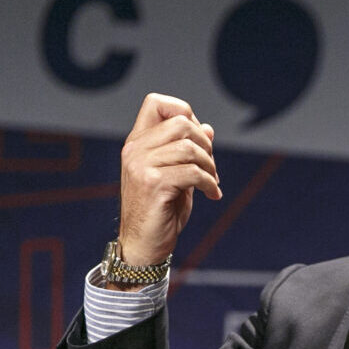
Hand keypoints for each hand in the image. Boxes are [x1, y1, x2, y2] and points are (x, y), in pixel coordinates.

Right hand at [115, 93, 221, 281]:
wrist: (143, 246)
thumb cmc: (160, 211)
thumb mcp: (177, 176)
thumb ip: (188, 151)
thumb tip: (207, 127)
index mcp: (137, 143)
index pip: (156, 102)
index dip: (183, 111)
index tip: (197, 138)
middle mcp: (135, 150)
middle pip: (181, 122)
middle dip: (205, 143)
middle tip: (211, 167)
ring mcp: (141, 166)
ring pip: (189, 147)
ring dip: (210, 165)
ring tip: (213, 182)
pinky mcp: (152, 184)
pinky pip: (193, 172)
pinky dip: (210, 183)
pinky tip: (213, 195)